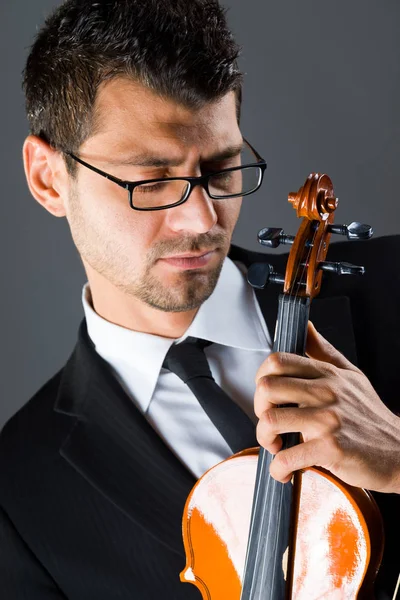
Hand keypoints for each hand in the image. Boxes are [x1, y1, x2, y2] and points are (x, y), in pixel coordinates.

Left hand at [254, 322, 399, 492]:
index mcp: (327, 374)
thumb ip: (324, 351)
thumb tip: (306, 326)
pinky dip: (278, 469)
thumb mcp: (351, 375)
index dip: (261, 377)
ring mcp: (328, 420)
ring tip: (276, 446)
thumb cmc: (370, 416)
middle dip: (258, 408)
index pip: (278, 361)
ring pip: (270, 420)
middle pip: (267, 388)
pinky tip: (284, 471)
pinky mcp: (330, 448)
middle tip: (269, 423)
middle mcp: (326, 392)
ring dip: (264, 438)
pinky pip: (287, 456)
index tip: (266, 395)